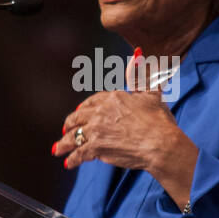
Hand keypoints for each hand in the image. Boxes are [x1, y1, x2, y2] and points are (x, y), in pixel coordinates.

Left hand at [52, 57, 199, 209]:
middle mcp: (101, 111)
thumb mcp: (151, 94)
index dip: (85, 107)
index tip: (80, 111)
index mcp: (113, 98)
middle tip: (66, 129)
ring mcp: (96, 130)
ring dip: (64, 143)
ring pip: (74, 136)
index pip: (93, 101)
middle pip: (78, 117)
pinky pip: (79, 153)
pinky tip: (69, 163)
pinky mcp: (96, 147)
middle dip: (70, 124)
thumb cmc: (160, 120)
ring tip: (58, 150)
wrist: (161, 143)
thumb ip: (140, 77)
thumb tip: (138, 54)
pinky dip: (73, 159)